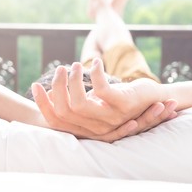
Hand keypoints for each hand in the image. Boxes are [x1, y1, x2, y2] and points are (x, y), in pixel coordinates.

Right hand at [31, 58, 176, 141]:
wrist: (156, 100)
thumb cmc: (122, 99)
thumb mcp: (96, 100)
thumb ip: (77, 99)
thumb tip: (54, 88)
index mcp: (87, 127)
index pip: (56, 120)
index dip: (43, 103)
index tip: (35, 84)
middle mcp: (96, 127)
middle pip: (64, 110)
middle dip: (57, 87)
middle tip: (61, 68)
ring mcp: (111, 118)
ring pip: (79, 103)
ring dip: (74, 80)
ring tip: (77, 65)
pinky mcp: (123, 105)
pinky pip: (101, 90)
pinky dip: (95, 73)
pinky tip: (96, 63)